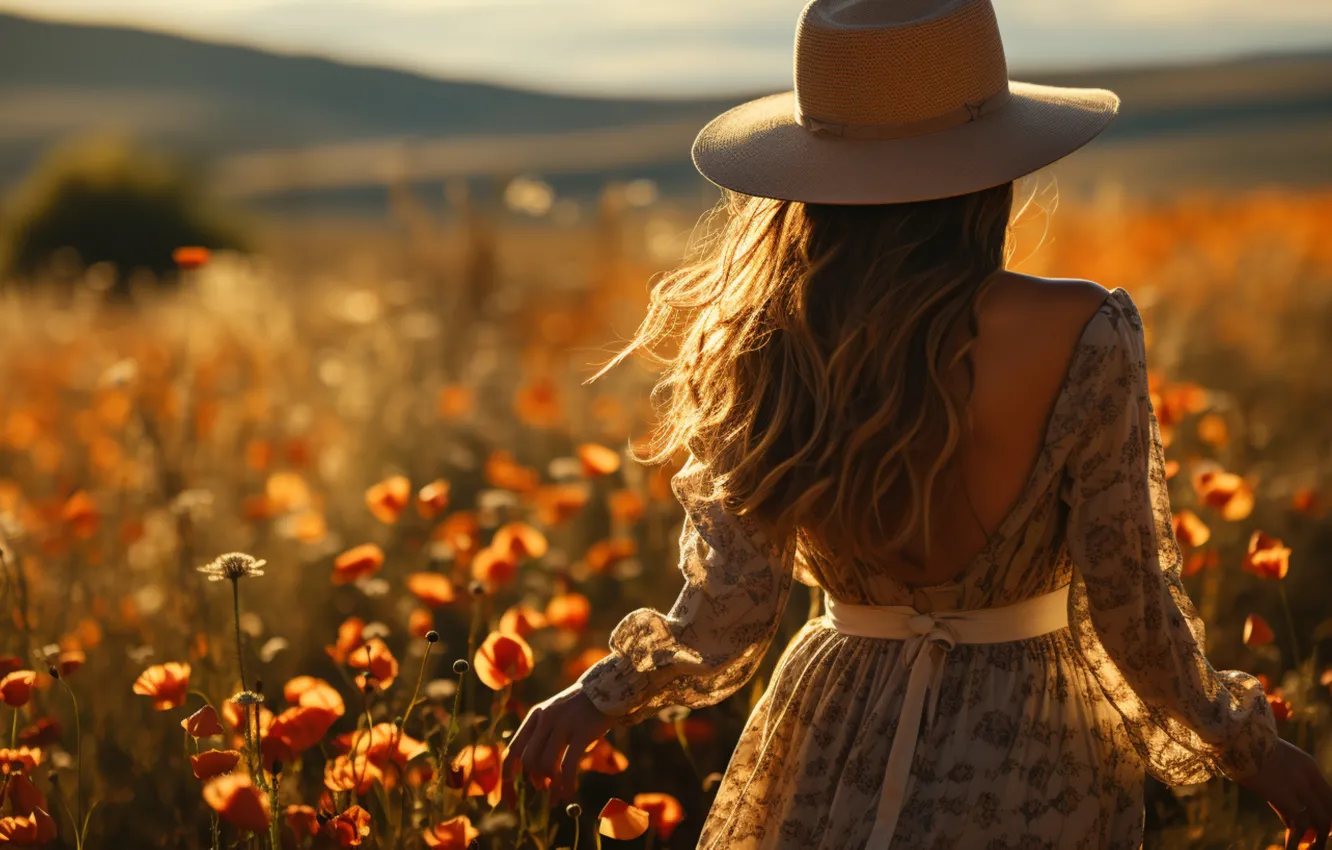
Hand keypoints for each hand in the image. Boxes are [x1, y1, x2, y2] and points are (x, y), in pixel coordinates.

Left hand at [504, 683, 613, 801]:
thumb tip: (533, 778)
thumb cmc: (579, 710)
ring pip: (546, 764)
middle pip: (528, 761)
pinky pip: (568, 765)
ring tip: (558, 791)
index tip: (511, 800)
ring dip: (551, 784)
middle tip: (544, 788)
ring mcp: (564, 724)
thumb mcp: (555, 717)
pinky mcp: (582, 732)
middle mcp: (546, 719)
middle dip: (535, 780)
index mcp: (535, 716)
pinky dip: (566, 784)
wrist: (607, 689)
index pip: (512, 751)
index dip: (508, 779)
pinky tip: (569, 793)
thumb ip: (541, 740)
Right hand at [1236, 739, 1331, 848]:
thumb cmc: (1245, 751)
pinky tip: (1290, 843)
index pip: (1328, 795)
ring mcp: (1298, 785)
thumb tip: (1290, 822)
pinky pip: (1300, 822)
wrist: (1232, 737)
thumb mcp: (1273, 767)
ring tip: (1309, 846)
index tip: (1322, 827)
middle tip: (1317, 839)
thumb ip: (1285, 790)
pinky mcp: (1284, 794)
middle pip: (1329, 808)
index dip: (1327, 813)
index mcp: (1308, 764)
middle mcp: (1308, 775)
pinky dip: (1297, 836)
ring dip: (1316, 837)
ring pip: (1320, 819)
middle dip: (1325, 827)